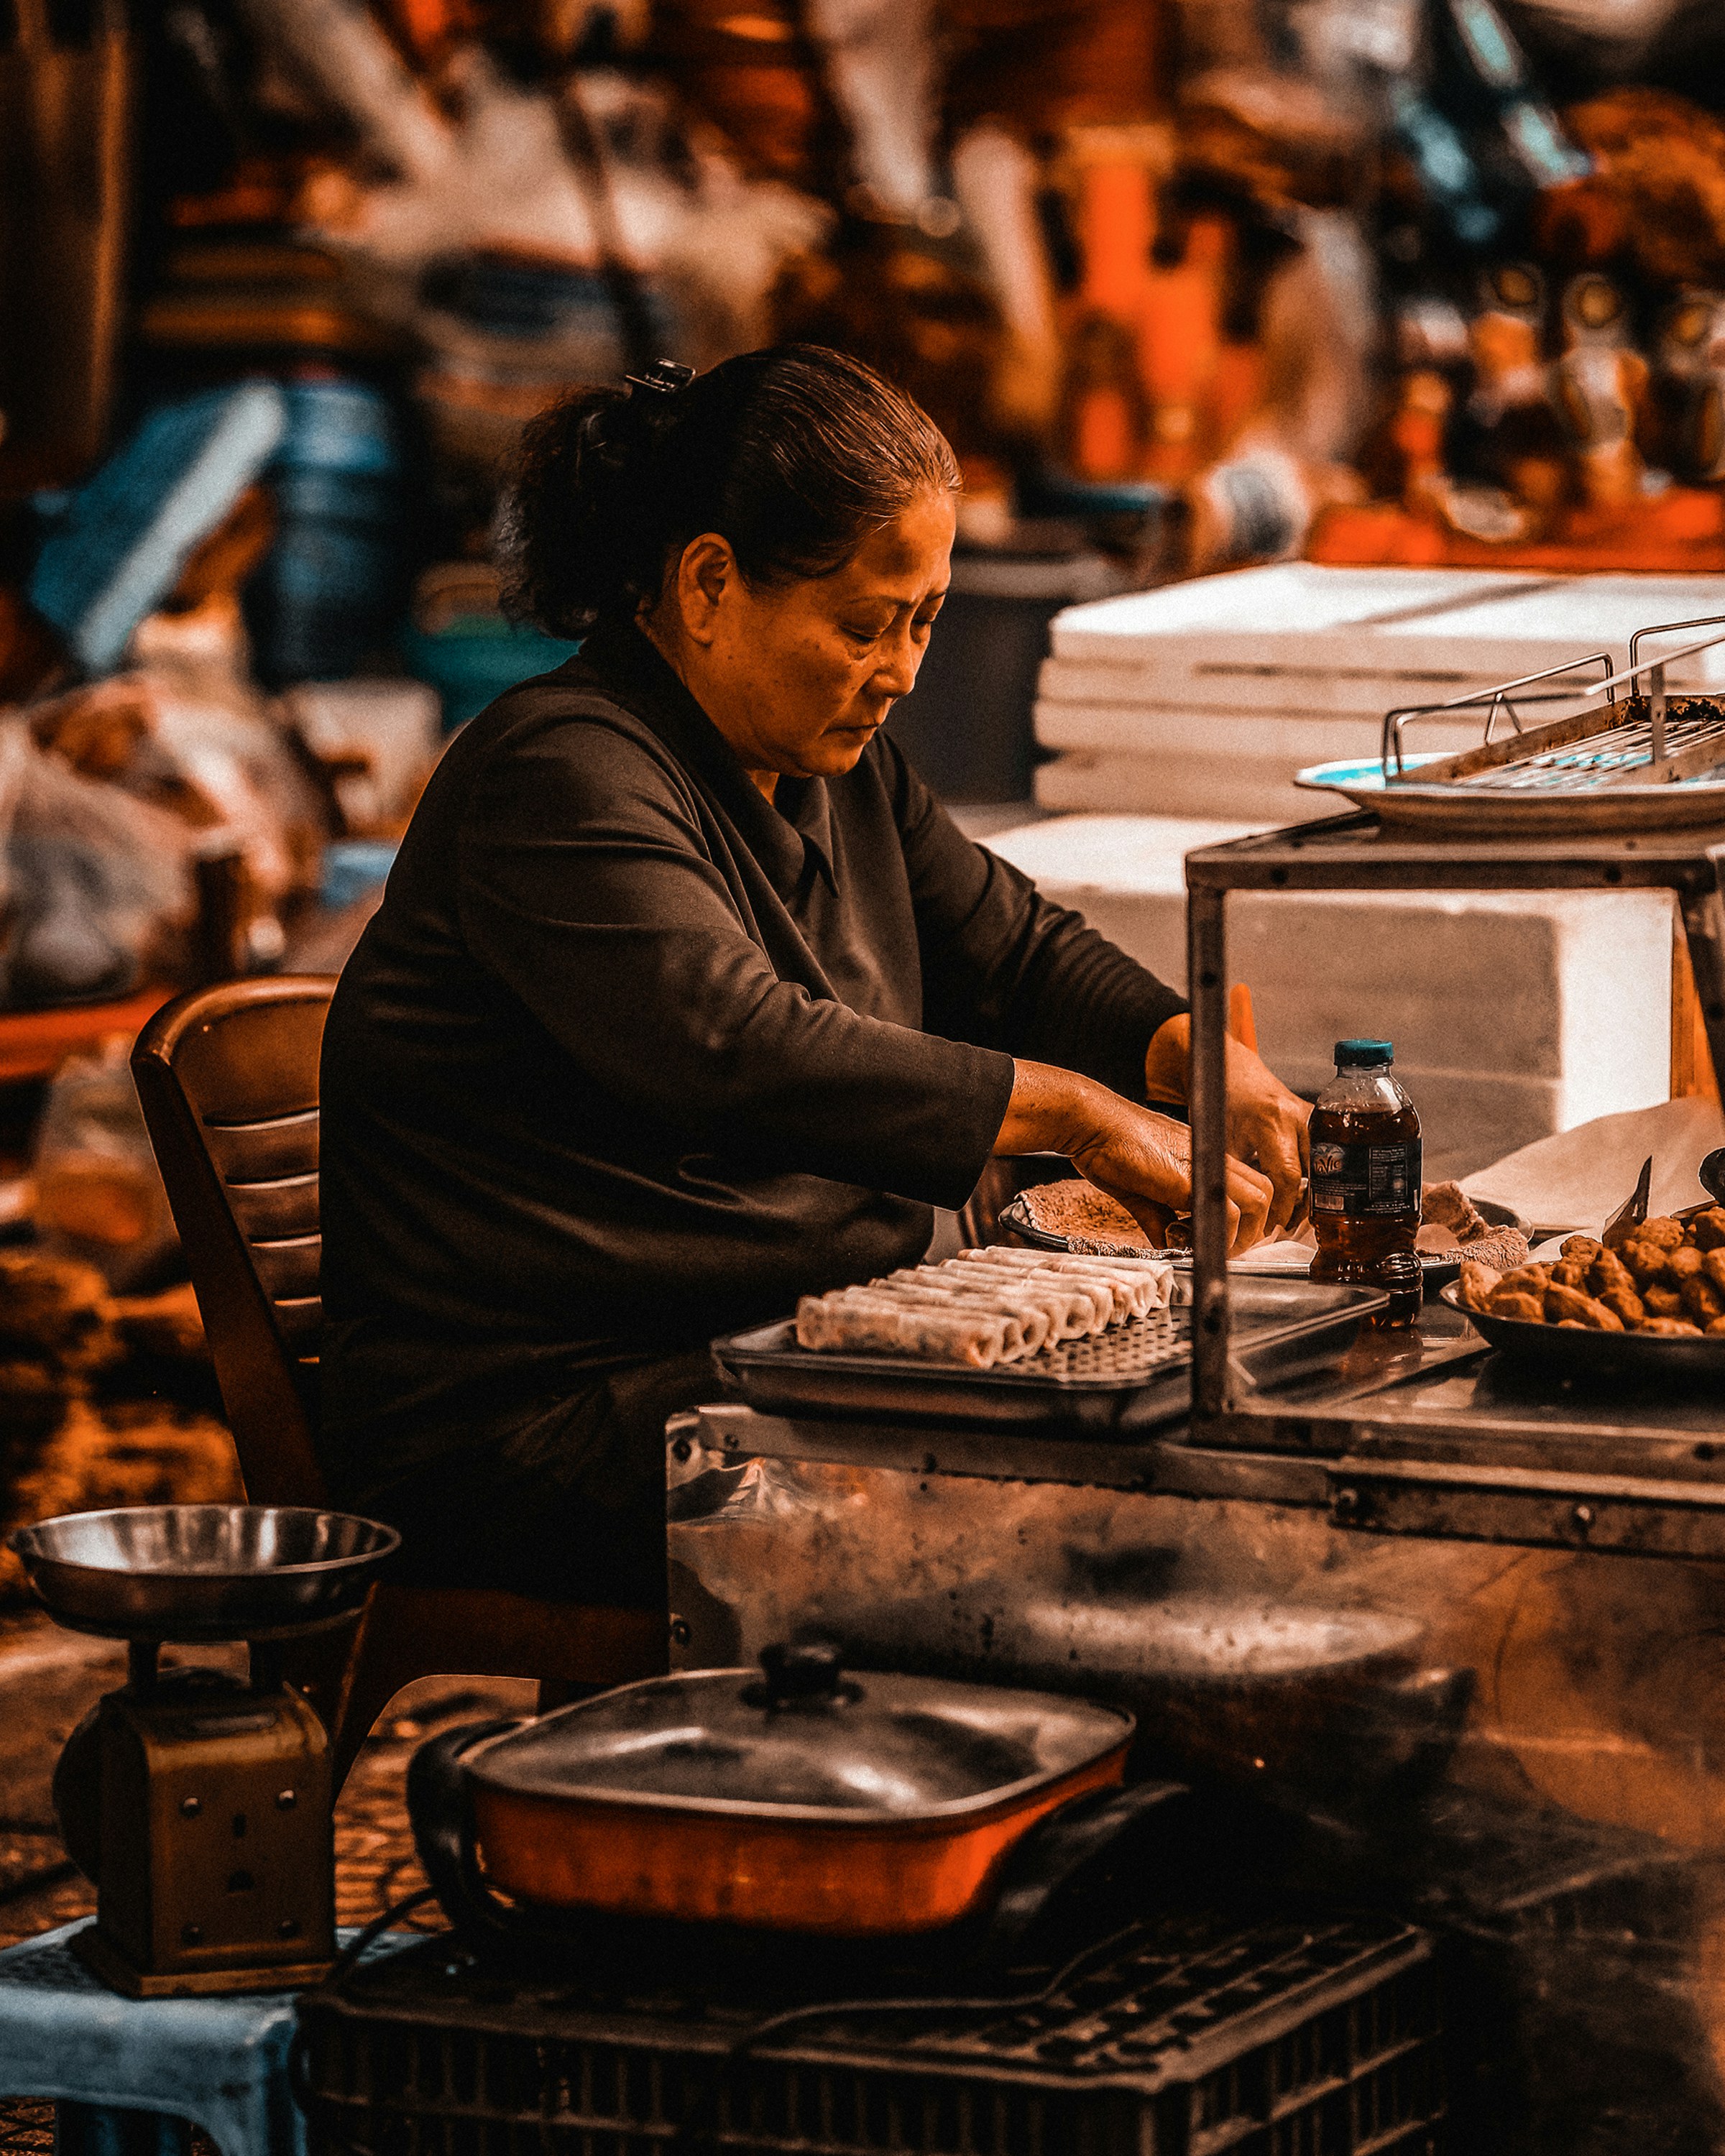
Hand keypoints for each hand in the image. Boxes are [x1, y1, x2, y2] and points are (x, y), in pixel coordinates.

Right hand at [994, 1061, 1273, 1255]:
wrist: (1089, 1122)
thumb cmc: (1108, 1147)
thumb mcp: (1141, 1191)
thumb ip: (1160, 1217)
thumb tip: (1166, 1244)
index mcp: (1203, 1156)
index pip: (1250, 1187)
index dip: (1246, 1218)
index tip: (1221, 1238)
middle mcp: (1210, 1157)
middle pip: (1265, 1194)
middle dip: (1250, 1229)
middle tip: (1218, 1246)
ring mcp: (1203, 1165)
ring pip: (1257, 1203)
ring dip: (1237, 1234)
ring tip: (1202, 1244)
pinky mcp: (1188, 1179)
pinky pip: (1224, 1212)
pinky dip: (1212, 1234)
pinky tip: (1180, 1238)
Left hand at [1145, 1016, 1310, 1234]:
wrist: (1227, 1067)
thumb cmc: (1217, 1100)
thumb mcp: (1220, 1141)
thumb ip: (1232, 1177)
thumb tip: (1234, 1217)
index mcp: (1271, 1122)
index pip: (1287, 1176)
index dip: (1280, 1207)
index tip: (1270, 1224)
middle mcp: (1297, 1117)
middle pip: (1310, 1175)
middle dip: (1298, 1206)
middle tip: (1283, 1226)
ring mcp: (1310, 1117)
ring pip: (1320, 1168)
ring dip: (1308, 1194)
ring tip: (1291, 1216)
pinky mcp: (1315, 1118)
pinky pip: (1320, 1155)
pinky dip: (1310, 1177)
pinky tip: (1298, 1194)